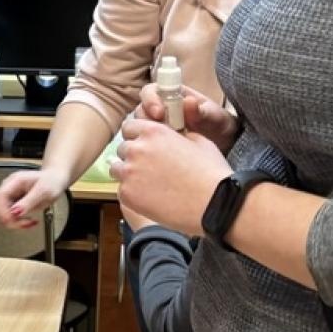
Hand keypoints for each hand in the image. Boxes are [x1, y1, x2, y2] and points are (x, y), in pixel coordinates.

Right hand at [0, 167, 66, 230]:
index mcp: (15, 180)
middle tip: (25, 224)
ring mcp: (11, 195)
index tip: (10, 220)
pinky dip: (17, 221)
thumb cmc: (51, 182)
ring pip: (3, 213)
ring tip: (29, 222)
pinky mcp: (13, 202)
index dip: (1, 210)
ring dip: (14, 222)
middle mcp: (10, 187)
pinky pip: (10, 215)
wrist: (55, 180)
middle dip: (9, 219)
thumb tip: (15, 212)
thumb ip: (29, 202)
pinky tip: (27, 221)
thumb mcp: (43, 192)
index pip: (0, 195)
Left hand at [110, 117, 231, 234]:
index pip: (130, 127)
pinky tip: (151, 198)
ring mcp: (129, 172)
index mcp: (153, 132)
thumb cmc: (212, 173)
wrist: (214, 204)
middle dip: (134, 156)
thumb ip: (178, 134)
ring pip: (118, 169)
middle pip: (123, 148)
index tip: (145, 146)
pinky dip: (133, 193)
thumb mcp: (199, 141)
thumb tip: (172, 134)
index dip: (137, 136)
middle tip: (151, 169)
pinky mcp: (127, 194)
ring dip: (129, 173)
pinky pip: (122, 190)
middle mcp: (137, 149)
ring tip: (150, 184)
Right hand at [136, 82, 239, 152]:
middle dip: (145, 122)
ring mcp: (157, 127)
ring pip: (139, 129)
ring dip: (145, 136)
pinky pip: (144, 144)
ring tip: (163, 146)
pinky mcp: (155, 143)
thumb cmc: (220, 126)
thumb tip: (188, 101)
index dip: (150, 100)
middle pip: (140, 110)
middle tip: (159, 133)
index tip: (159, 113)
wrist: (224, 146)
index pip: (150, 91)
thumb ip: (202, 111)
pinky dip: (147, 148)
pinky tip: (160, 155)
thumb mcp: (215, 118)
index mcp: (172, 95)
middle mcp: (160, 109)